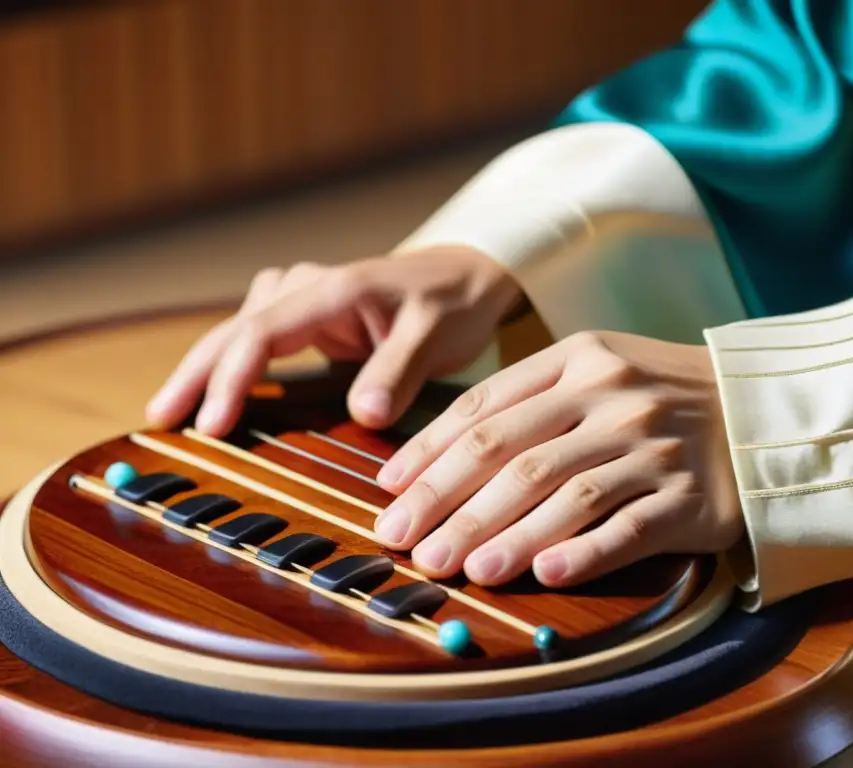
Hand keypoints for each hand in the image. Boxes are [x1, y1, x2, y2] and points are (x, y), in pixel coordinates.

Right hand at [146, 246, 522, 434]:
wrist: (467, 277)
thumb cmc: (452, 304)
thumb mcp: (435, 335)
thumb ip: (398, 371)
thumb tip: (364, 414)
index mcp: (333, 291)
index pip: (262, 333)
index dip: (231, 380)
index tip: (211, 424)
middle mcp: (308, 289)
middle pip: (235, 329)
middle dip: (195, 375)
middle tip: (159, 419)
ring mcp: (305, 301)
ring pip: (240, 329)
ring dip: (206, 366)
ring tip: (174, 409)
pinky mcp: (310, 318)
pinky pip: (257, 336)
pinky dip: (234, 362)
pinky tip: (221, 390)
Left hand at [373, 331, 742, 587]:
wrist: (760, 407)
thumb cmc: (659, 394)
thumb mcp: (596, 369)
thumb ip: (527, 402)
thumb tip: (439, 458)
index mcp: (578, 361)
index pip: (486, 409)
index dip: (430, 454)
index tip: (389, 493)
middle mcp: (612, 397)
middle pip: (514, 456)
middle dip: (449, 503)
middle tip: (407, 544)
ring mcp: (654, 447)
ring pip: (565, 494)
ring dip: (507, 535)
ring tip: (463, 568)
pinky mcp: (691, 496)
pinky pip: (631, 527)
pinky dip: (585, 552)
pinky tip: (546, 574)